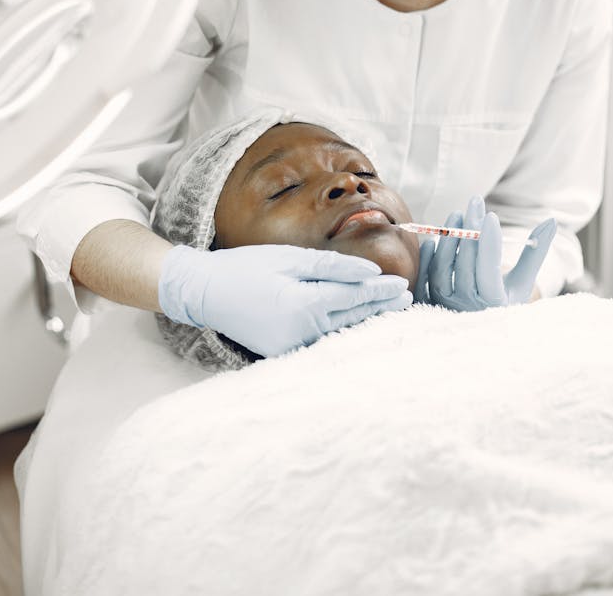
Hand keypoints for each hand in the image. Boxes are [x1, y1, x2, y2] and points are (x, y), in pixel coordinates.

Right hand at [159, 242, 411, 356]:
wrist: (205, 293)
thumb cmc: (247, 268)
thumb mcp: (290, 259)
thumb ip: (332, 267)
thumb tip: (371, 274)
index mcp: (304, 306)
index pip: (354, 298)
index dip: (380, 292)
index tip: (402, 286)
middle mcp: (301, 333)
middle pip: (352, 319)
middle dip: (380, 309)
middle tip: (407, 300)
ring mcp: (292, 348)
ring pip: (340, 334)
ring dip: (365, 323)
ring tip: (390, 314)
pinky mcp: (283, 353)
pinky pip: (321, 342)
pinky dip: (342, 332)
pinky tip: (356, 325)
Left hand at [413, 195, 555, 310]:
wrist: (482, 325)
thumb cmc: (506, 299)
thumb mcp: (523, 279)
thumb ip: (536, 251)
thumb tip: (552, 221)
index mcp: (495, 302)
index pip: (489, 269)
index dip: (489, 243)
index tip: (491, 216)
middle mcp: (469, 306)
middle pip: (466, 264)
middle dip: (470, 231)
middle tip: (475, 203)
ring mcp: (446, 305)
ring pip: (443, 270)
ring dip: (449, 240)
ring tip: (457, 214)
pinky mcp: (430, 302)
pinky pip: (425, 279)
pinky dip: (428, 258)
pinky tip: (435, 239)